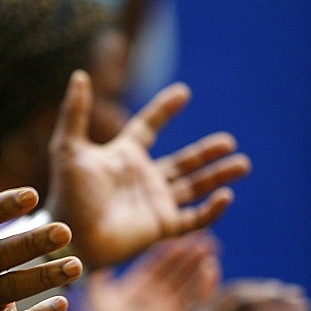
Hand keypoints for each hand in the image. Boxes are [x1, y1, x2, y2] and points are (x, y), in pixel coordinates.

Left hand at [47, 71, 249, 267]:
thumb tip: (79, 75)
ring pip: (194, 187)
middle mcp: (143, 178)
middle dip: (207, 152)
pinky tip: (226, 196)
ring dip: (218, 176)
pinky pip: (193, 219)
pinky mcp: (161, 227)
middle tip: (229, 142)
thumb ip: (75, 112)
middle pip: (182, 161)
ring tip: (242, 165)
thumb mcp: (68, 148)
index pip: (149, 127)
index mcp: (123, 156)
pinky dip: (211, 210)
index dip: (164, 110)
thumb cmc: (67, 194)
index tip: (183, 93)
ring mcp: (154, 203)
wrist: (70, 235)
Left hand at [86, 231, 219, 310]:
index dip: (169, 251)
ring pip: (183, 285)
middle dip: (189, 256)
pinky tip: (210, 272)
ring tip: (211, 251)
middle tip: (206, 240)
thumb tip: (102, 269)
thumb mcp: (94, 294)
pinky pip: (188, 302)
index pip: (155, 265)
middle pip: (173, 272)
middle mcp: (148, 299)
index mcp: (131, 289)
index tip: (183, 238)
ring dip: (197, 268)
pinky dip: (200, 288)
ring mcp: (159, 310)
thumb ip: (100, 280)